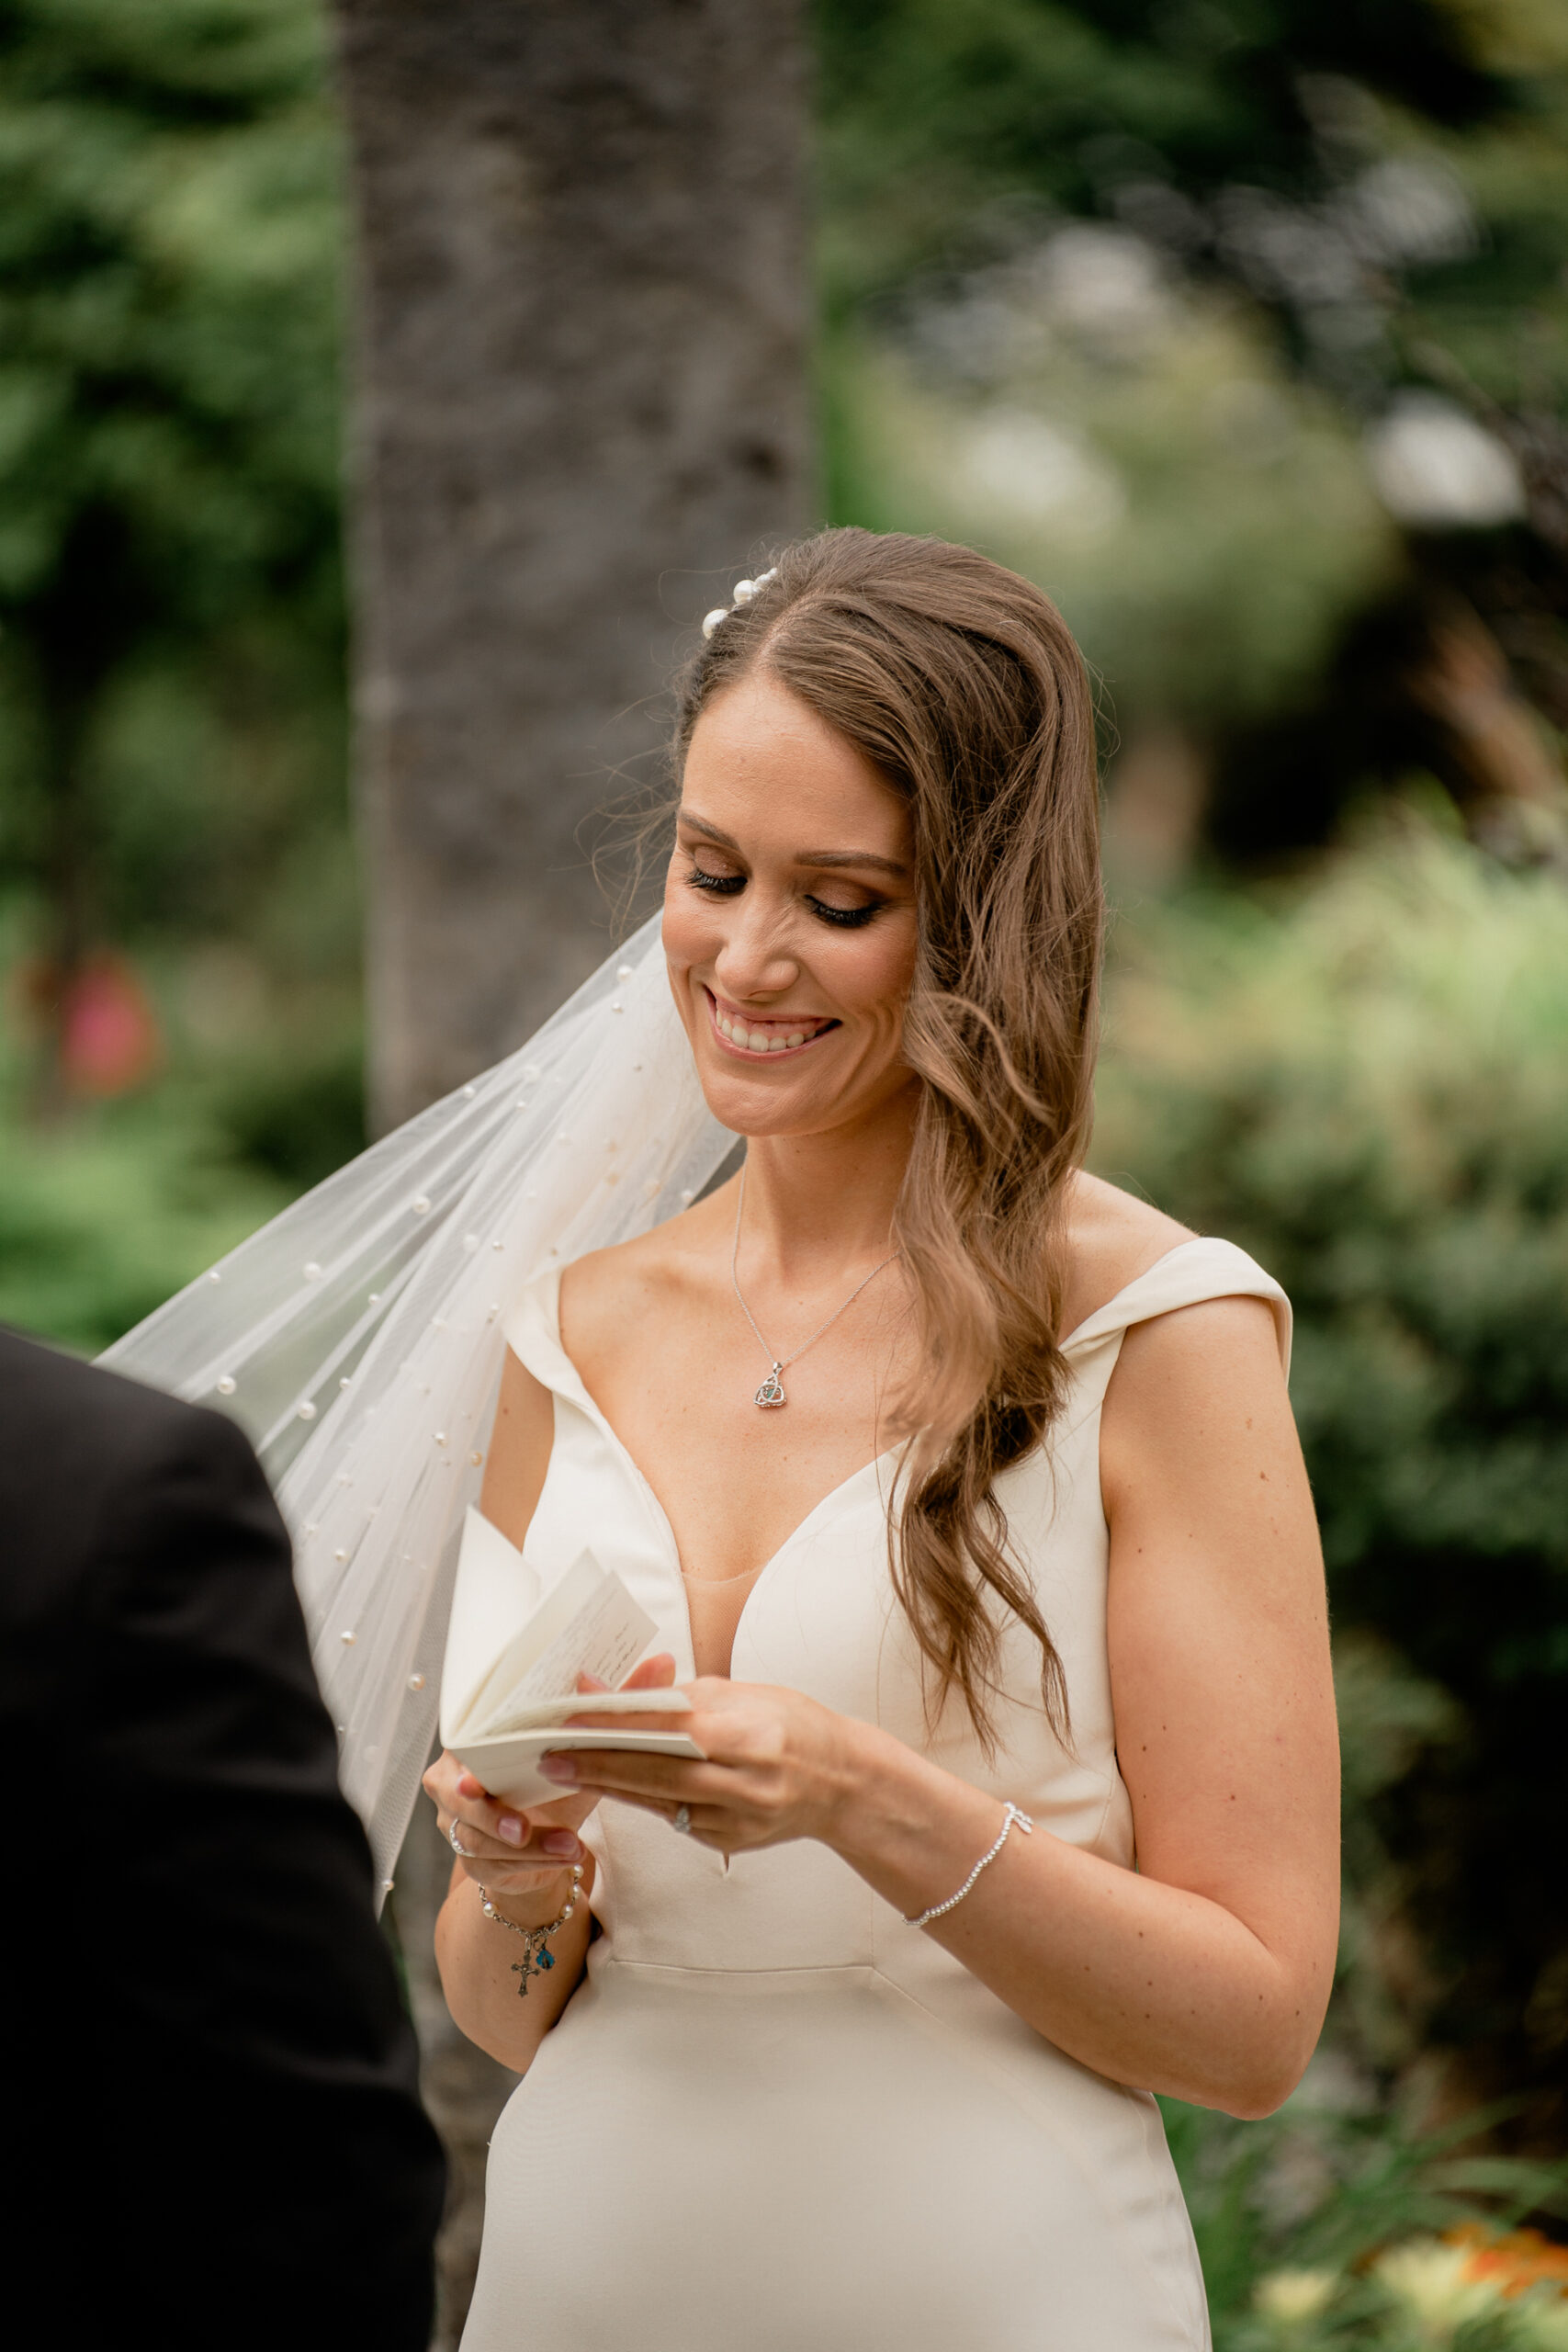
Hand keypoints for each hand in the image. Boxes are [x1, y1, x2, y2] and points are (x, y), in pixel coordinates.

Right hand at [423, 1651, 678, 1899]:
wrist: (549, 1842)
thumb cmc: (561, 1780)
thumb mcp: (590, 1743)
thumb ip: (619, 1704)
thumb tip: (662, 1661)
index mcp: (473, 1741)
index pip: (462, 1745)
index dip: (467, 1761)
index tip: (478, 1778)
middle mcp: (455, 1782)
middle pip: (456, 1798)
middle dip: (488, 1813)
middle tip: (520, 1826)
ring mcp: (460, 1825)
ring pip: (478, 1838)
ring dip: (527, 1846)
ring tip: (570, 1845)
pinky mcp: (475, 1863)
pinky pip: (496, 1865)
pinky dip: (536, 1862)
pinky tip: (568, 1856)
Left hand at [540, 1676, 859, 1855]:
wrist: (841, 1783)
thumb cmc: (791, 1723)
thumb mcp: (744, 1695)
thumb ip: (679, 1696)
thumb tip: (613, 1690)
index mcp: (756, 1738)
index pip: (675, 1730)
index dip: (621, 1725)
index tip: (575, 1717)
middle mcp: (748, 1785)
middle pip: (660, 1774)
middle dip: (601, 1765)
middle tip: (551, 1756)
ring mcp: (738, 1821)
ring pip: (660, 1801)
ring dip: (610, 1785)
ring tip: (566, 1770)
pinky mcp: (728, 1842)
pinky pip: (673, 1817)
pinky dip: (641, 1799)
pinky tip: (610, 1785)